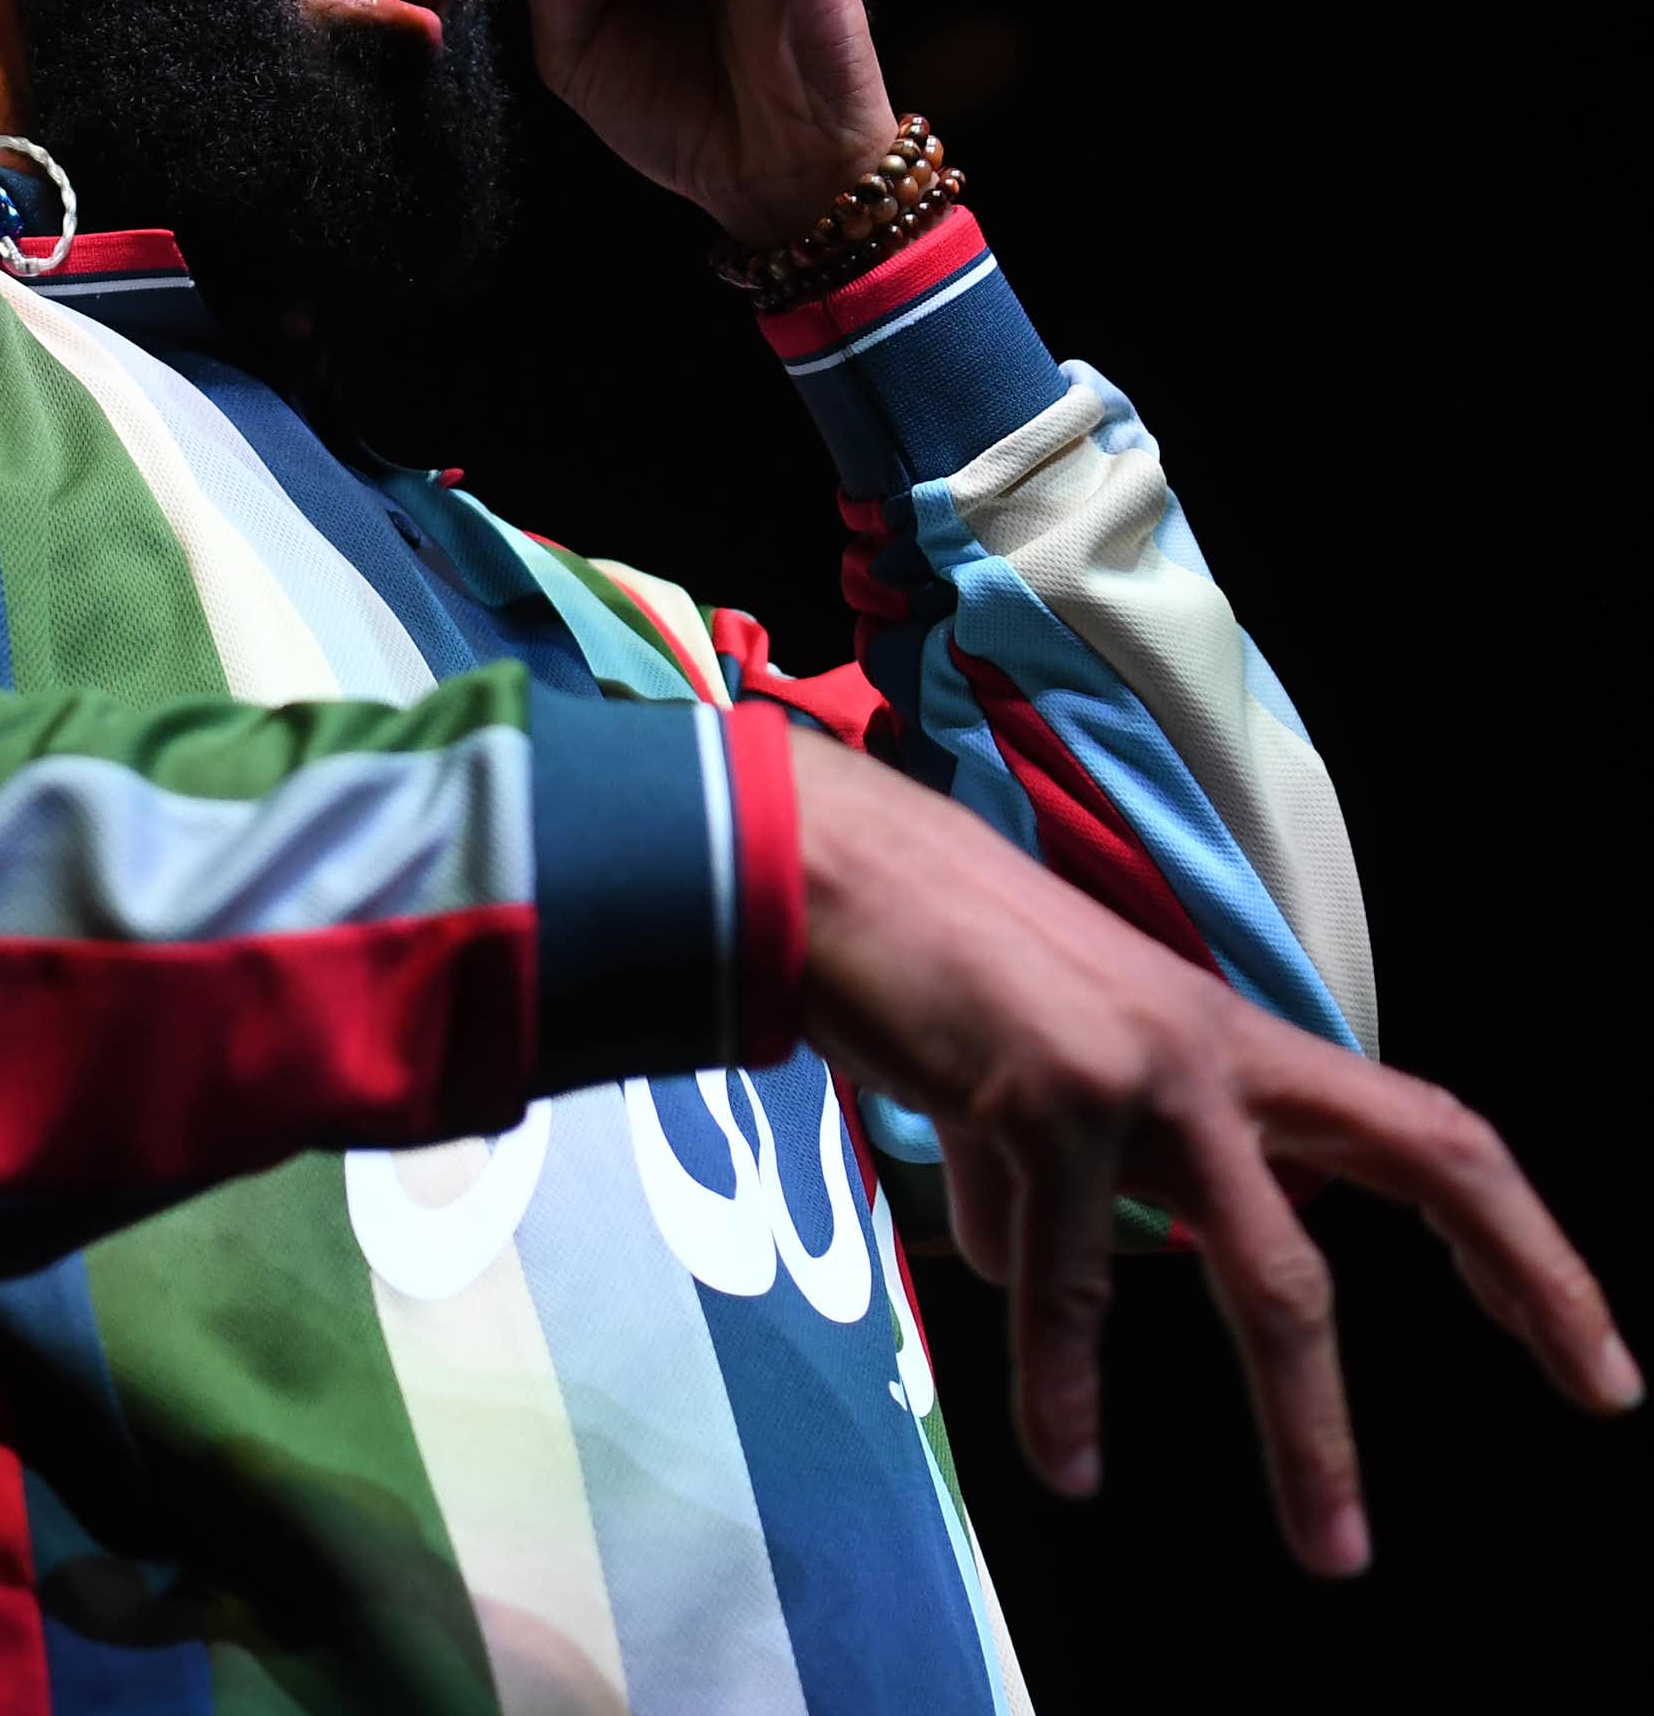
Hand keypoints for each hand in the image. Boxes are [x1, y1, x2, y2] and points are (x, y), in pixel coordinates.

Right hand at [786, 730, 1640, 1575]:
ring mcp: (1139, 1070)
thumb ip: (1057, 1169)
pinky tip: (1061, 1453)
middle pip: (1390, 1192)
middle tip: (1381, 1522)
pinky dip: (1060, 1379)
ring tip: (1319, 1547)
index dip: (1523, 1246)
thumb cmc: (927, 950)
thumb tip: (1036, 1288)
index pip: (1426, 1133)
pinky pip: (1064, 1278)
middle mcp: (1212, 1049)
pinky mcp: (1048, 1096)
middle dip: (1466, 1329)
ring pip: (1260, 1277)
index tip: (1589, 1360)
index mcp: (1227, 1034)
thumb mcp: (1038, 1059)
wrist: (834, 864)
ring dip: (1299, 1428)